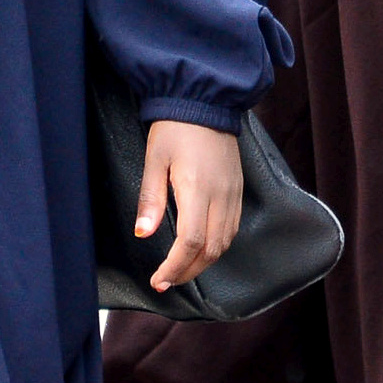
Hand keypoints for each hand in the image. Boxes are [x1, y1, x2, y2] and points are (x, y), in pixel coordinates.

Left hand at [134, 119, 243, 292]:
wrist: (205, 101)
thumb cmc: (176, 127)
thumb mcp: (154, 159)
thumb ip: (150, 199)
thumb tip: (144, 233)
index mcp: (197, 189)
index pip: (191, 242)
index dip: (175, 267)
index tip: (158, 280)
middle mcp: (220, 195)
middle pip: (211, 249)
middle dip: (188, 271)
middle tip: (166, 281)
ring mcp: (233, 193)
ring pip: (225, 242)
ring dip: (204, 262)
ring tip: (182, 270)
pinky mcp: (238, 189)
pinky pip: (232, 228)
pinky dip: (218, 246)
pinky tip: (202, 249)